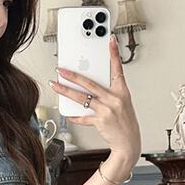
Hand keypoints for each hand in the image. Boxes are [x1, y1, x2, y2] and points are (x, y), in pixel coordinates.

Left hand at [50, 34, 140, 158]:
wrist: (129, 143)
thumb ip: (108, 94)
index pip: (118, 68)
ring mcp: (107, 110)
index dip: (114, 53)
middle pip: (90, 83)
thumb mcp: (122, 104)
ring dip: (66, 91)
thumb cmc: (125, 123)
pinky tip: (68, 113)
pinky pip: (83, 116)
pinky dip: (75, 116)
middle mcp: (114, 99)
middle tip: (62, 69)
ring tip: (56, 86)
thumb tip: (90, 88)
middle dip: (73, 75)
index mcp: (122, 92)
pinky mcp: (100, 121)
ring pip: (82, 98)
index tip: (110, 40)